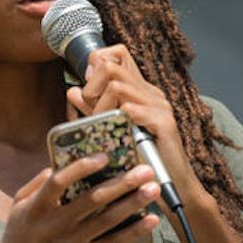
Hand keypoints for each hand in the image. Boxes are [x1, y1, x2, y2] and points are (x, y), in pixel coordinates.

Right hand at [0, 157, 160, 242]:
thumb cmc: (19, 238)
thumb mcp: (18, 207)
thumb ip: (37, 184)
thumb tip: (60, 163)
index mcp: (36, 208)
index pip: (58, 181)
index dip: (82, 167)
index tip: (105, 156)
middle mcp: (53, 226)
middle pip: (92, 200)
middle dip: (122, 182)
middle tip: (145, 170)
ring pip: (107, 221)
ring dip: (133, 203)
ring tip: (153, 189)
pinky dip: (133, 232)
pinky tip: (150, 220)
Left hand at [66, 44, 208, 208]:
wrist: (169, 188)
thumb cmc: (139, 161)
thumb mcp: (111, 130)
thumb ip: (94, 110)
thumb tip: (73, 90)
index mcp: (141, 91)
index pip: (117, 54)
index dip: (96, 63)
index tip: (87, 87)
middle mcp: (152, 93)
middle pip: (112, 66)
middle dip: (91, 86)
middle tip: (87, 108)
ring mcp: (160, 106)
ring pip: (117, 86)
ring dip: (98, 106)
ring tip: (97, 124)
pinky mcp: (164, 122)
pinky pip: (130, 109)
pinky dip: (114, 119)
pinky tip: (112, 134)